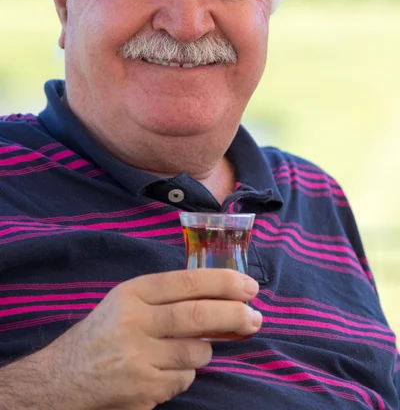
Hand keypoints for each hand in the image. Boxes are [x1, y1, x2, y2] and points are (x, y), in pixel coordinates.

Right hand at [45, 269, 260, 409]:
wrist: (63, 377)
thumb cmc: (104, 332)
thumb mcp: (128, 302)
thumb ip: (167, 298)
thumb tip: (223, 298)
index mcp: (133, 292)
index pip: (187, 282)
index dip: (224, 283)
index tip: (249, 287)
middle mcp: (134, 321)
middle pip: (197, 316)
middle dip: (235, 316)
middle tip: (256, 317)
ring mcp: (138, 358)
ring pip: (197, 353)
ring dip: (203, 351)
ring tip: (189, 348)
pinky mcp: (142, 389)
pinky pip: (184, 380)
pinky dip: (183, 375)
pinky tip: (163, 370)